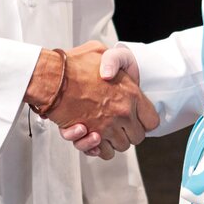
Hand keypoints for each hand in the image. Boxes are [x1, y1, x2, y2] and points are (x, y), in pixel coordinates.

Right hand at [59, 44, 142, 158]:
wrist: (51, 78)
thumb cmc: (74, 64)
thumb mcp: (100, 51)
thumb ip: (113, 60)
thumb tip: (111, 71)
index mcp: (131, 93)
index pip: (152, 120)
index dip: (144, 120)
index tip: (136, 117)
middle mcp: (122, 113)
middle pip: (137, 137)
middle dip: (128, 132)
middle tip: (117, 122)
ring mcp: (106, 127)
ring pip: (119, 146)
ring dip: (111, 139)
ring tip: (101, 127)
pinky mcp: (88, 136)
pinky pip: (99, 152)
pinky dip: (95, 147)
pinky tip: (89, 134)